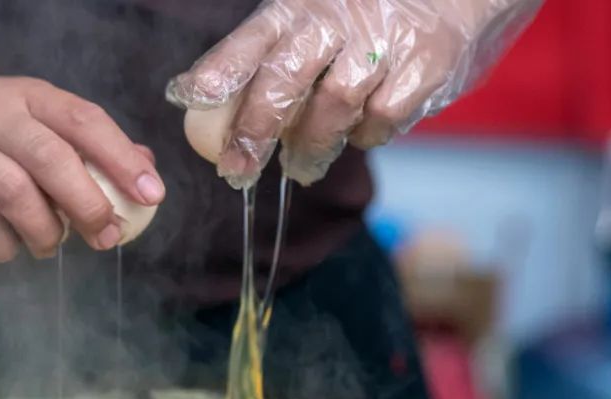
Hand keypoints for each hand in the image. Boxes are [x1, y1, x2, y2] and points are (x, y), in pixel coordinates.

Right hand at [0, 76, 164, 261]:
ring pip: (16, 197)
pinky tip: (7, 247)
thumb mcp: (20, 122)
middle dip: (88, 204)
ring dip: (44, 233)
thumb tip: (144, 167)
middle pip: (52, 160)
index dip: (122, 158)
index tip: (151, 194)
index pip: (84, 121)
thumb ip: (79, 144)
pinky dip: (4, 246)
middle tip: (104, 234)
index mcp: (23, 96)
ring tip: (48, 243)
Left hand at [167, 0, 542, 187]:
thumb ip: (272, 55)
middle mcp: (336, 19)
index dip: (219, 70)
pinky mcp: (423, 67)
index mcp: (300, 5)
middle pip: (284, 79)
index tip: (187, 98)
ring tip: (299, 168)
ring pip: (332, 108)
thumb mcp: (315, 16)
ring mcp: (381, 43)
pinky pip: (381, 119)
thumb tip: (209, 106)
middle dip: (255, 131)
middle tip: (237, 170)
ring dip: (310, 147)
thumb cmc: (367, 12)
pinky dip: (365, 137)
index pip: (252, 39)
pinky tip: (358, 135)